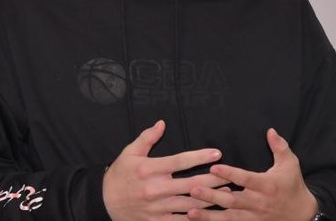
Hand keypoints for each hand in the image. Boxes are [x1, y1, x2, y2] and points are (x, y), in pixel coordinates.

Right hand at [103, 120, 227, 220]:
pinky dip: (196, 218)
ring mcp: (157, 208)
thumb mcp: (129, 152)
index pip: (180, 161)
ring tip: (227, 194)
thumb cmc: (119, 175)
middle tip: (230, 176)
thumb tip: (162, 123)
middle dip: (213, 180)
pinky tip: (210, 215)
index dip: (200, 156)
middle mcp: (155, 188)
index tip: (217, 153)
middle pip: (190, 184)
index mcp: (149, 169)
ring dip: (210, 199)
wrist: (104, 202)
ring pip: (189, 204)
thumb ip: (147, 138)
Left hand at [186, 128, 317, 220]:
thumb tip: (270, 130)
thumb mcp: (291, 164)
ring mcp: (254, 218)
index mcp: (267, 186)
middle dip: (211, 195)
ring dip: (209, 216)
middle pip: (232, 200)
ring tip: (190, 212)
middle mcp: (259, 203)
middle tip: (193, 189)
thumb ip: (279, 147)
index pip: (246, 179)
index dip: (230, 174)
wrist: (304, 215)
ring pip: (229, 218)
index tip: (213, 167)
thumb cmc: (293, 185)